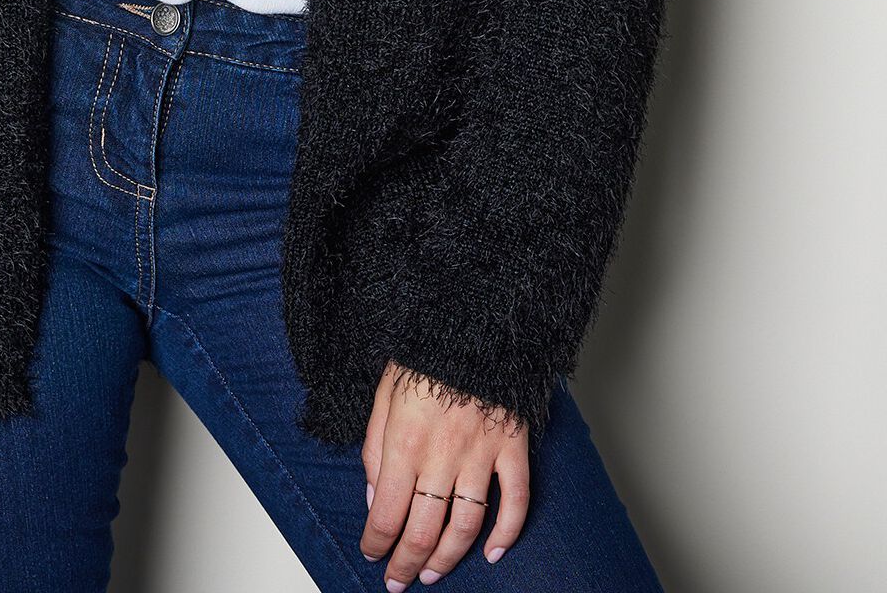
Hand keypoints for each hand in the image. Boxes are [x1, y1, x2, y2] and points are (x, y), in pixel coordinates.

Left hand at [359, 360, 530, 584]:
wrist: (472, 319)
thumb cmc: (423, 351)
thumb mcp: (382, 391)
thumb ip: (374, 446)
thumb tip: (372, 495)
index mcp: (404, 440)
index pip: (385, 512)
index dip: (376, 543)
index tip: (372, 555)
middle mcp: (441, 455)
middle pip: (423, 529)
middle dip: (406, 563)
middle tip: (399, 581)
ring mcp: (481, 454)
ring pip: (465, 525)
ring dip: (448, 558)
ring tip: (433, 573)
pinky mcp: (512, 447)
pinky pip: (515, 501)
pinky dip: (507, 533)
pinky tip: (494, 553)